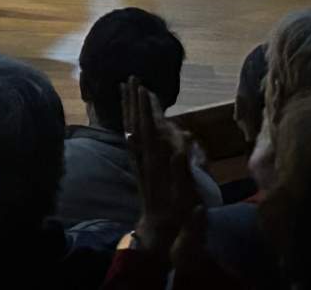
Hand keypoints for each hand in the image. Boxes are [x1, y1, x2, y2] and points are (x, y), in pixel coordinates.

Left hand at [119, 79, 207, 270]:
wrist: (159, 234)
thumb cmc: (178, 217)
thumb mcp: (186, 196)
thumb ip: (184, 171)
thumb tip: (184, 145)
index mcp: (156, 162)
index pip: (149, 129)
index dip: (147, 108)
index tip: (144, 87)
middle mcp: (144, 159)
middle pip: (136, 124)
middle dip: (134, 100)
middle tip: (131, 77)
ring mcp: (139, 162)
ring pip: (131, 130)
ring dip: (128, 109)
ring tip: (124, 89)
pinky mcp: (138, 167)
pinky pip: (131, 139)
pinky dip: (129, 124)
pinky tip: (128, 118)